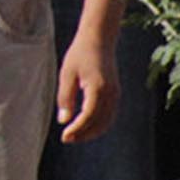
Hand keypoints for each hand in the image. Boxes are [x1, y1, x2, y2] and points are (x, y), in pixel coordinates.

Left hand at [56, 21, 117, 143]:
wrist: (99, 40)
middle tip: (67, 139)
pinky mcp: (116, 93)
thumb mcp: (67, 74)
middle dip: (84, 134)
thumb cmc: (80, 54)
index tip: (64, 136)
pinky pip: (110, 114)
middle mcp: (111, 94)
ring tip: (75, 136)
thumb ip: (65, 97)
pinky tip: (86, 127)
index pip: (89, 116)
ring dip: (92, 131)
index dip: (77, 129)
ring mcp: (116, 94)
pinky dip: (100, 124)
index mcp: (98, 88)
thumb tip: (63, 120)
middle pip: (100, 122)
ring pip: (107, 121)